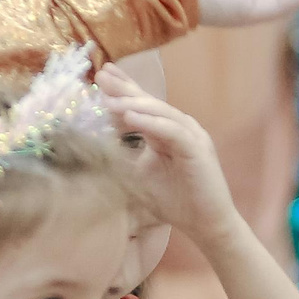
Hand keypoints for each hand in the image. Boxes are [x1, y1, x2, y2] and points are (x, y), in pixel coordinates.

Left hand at [95, 66, 242, 246]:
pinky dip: (151, 122)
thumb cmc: (175, 202)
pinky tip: (130, 117)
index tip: (100, 74)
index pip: (143, 105)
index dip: (124, 89)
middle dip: (125, 88)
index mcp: (166, 132)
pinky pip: (172, 130)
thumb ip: (123, 156)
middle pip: (150, 102)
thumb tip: (92, 146)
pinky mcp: (198, 149)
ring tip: (109, 99)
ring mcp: (191, 136)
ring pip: (161, 112)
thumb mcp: (139, 174)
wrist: (206, 224)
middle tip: (102, 74)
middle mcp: (180, 128)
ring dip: (133, 104)